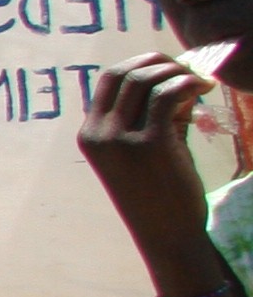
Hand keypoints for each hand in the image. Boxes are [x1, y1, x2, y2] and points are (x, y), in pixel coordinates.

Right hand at [79, 53, 225, 295]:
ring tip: (201, 84)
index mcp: (90, 135)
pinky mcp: (150, 144)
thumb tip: (175, 79)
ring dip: (179, 72)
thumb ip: (150, 116)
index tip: (170, 69)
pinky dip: (190, 83)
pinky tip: (206, 89)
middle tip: (189, 71)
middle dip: (160, 61)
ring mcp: (122, 139)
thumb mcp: (142, 151)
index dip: (141, 64)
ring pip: (148, 79)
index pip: (109, 79)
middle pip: (126, 72)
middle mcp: (100, 134)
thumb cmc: (158, 195)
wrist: (167, 235)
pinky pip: (169, 94)